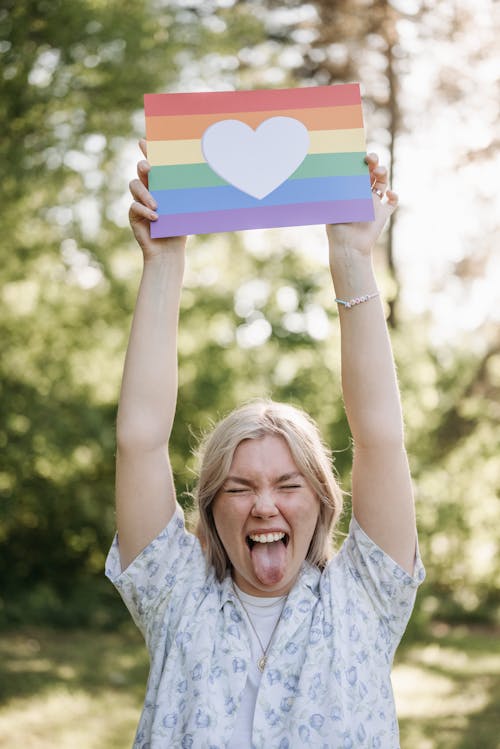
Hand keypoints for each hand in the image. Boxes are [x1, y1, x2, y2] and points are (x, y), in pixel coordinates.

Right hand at [128, 139, 186, 260]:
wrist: (169, 250)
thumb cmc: (179, 227)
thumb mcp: (185, 208)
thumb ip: (187, 193)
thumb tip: (204, 175)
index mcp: (161, 183)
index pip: (154, 162)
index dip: (148, 150)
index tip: (145, 140)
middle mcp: (148, 188)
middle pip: (141, 170)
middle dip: (144, 167)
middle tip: (149, 169)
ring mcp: (138, 200)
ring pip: (134, 186)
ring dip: (145, 193)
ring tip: (157, 205)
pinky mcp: (133, 214)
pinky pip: (135, 207)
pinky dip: (145, 211)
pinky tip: (156, 217)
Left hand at [326, 153, 397, 256]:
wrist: (348, 246)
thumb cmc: (338, 225)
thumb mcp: (336, 203)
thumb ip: (340, 187)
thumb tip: (336, 168)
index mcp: (350, 190)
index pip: (358, 171)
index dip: (362, 162)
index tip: (361, 154)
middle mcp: (362, 195)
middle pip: (372, 174)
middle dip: (374, 163)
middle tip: (371, 159)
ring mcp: (374, 204)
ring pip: (382, 184)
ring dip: (383, 174)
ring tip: (379, 172)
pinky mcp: (383, 214)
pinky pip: (392, 202)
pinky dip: (394, 196)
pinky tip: (391, 194)